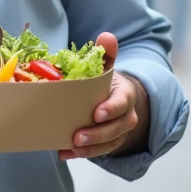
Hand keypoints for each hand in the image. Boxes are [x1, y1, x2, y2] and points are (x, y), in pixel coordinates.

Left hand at [58, 32, 146, 160]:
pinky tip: (65, 154)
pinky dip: (81, 154)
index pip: (122, 103)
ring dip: (89, 148)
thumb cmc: (106, 81)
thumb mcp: (107, 66)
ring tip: (71, 148)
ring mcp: (118, 132)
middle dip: (97, 134)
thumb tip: (106, 37)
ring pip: (108, 144)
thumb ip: (106, 53)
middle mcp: (126, 116)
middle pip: (116, 128)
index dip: (111, 109)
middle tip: (78, 137)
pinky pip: (98, 152)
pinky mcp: (108, 143)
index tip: (97, 113)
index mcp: (125, 95)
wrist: (113, 98)